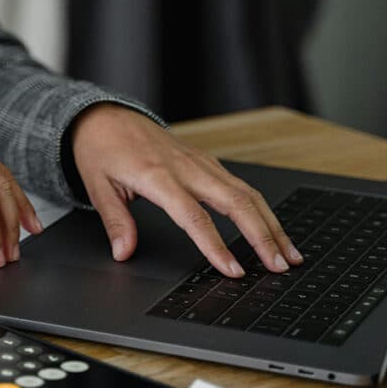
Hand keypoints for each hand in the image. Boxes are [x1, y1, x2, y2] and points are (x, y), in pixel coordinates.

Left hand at [71, 104, 302, 277]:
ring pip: (247, 193)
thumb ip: (115, 221)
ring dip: (271, 224)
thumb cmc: (101, 150)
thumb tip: (123, 252)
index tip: (233, 270)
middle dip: (263, 236)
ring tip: (289, 254)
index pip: (194, 217)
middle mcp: (187, 167)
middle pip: (236, 202)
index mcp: (158, 176)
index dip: (215, 246)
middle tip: (279, 267)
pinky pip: (241, 186)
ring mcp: (201, 162)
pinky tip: (272, 229)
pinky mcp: (207, 162)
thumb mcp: (97, 186)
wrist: (106, 116)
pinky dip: (261, 210)